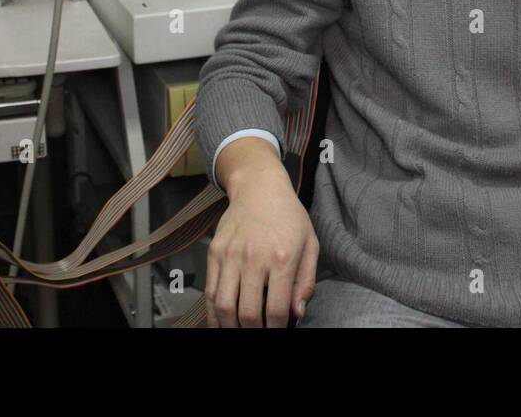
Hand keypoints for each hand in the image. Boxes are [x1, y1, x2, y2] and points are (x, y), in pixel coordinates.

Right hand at [206, 143, 319, 327]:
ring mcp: (230, 255)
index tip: (276, 332)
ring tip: (239, 330)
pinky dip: (212, 313)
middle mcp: (254, 258)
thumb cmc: (289, 216)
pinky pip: (209, 291)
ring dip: (230, 327)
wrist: (259, 187)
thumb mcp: (310, 244)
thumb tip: (298, 312)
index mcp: (282, 258)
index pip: (277, 309)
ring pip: (224, 306)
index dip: (276, 330)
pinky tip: (221, 323)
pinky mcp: (214, 253)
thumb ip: (306, 281)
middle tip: (258, 333)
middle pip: (247, 313)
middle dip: (252, 332)